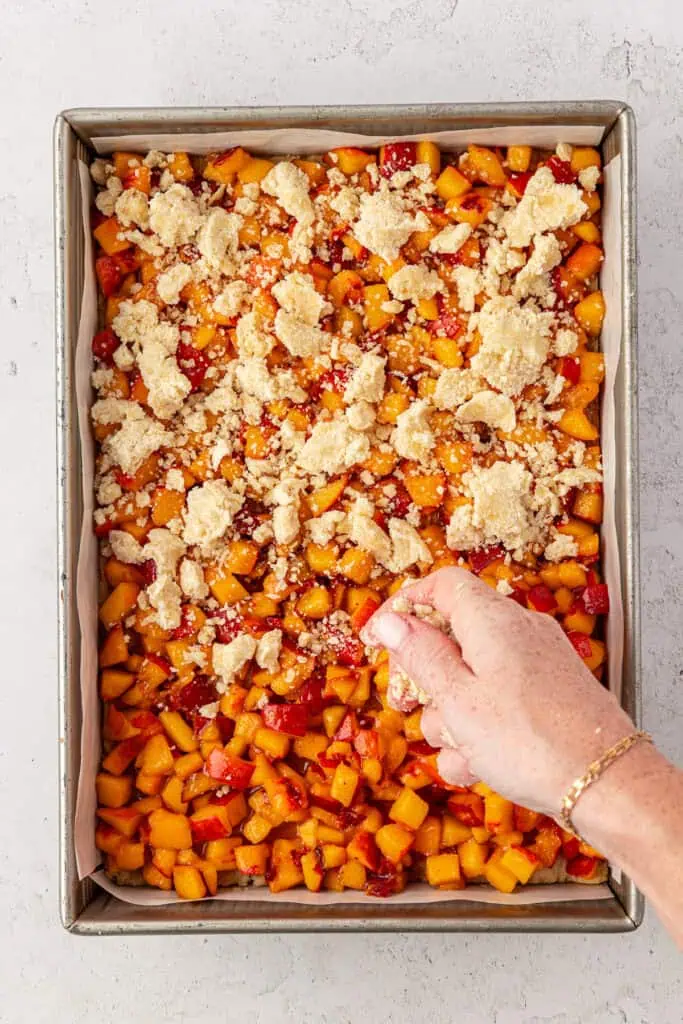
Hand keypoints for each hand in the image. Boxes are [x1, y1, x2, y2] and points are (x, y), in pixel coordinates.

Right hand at [361, 566, 634, 817]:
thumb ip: (420, 655)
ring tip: (459, 751)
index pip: (441, 585)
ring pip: (471, 676)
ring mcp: (536, 663)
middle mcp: (517, 631)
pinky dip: (481, 729)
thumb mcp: (458, 700)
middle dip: (424, 676)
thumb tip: (389, 619)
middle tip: (404, 705)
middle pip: (452, 635)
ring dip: (452, 715)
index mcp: (492, 619)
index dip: (404, 606)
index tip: (378, 638)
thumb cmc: (529, 741)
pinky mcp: (548, 694)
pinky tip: (479, 765)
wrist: (606, 784)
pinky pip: (499, 700)